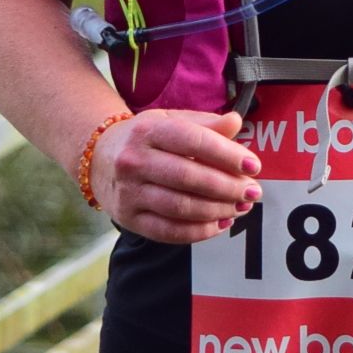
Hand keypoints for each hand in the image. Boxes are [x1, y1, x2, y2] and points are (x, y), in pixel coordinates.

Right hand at [94, 108, 262, 245]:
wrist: (99, 159)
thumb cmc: (146, 138)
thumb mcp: (170, 121)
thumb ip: (205, 124)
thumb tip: (236, 122)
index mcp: (148, 130)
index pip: (193, 141)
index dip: (227, 155)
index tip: (253, 165)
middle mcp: (134, 161)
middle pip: (189, 178)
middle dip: (227, 187)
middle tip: (252, 192)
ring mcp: (129, 192)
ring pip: (181, 208)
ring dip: (217, 210)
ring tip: (240, 207)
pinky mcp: (129, 218)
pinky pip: (169, 231)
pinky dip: (199, 231)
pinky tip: (219, 223)